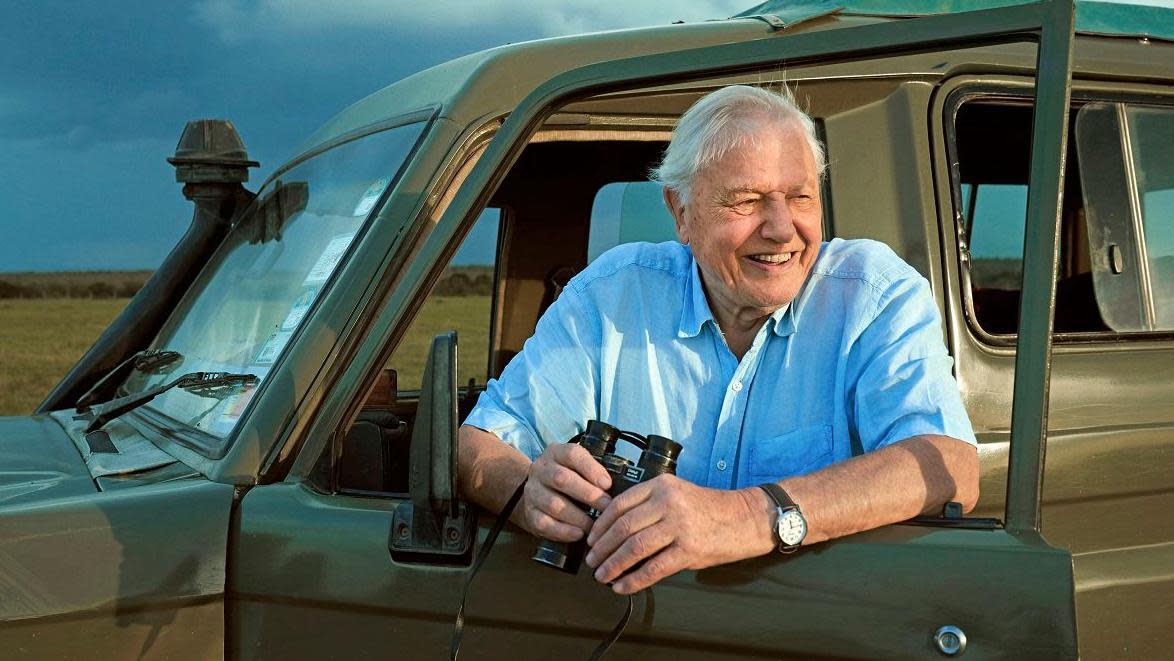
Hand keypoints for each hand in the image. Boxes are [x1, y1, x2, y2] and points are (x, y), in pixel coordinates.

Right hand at [520, 442, 612, 541]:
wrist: (536, 492)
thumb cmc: (566, 479)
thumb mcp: (576, 466)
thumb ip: (593, 471)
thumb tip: (618, 487)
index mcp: (556, 453)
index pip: (572, 455)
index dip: (591, 469)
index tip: (607, 484)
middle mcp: (541, 470)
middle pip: (562, 479)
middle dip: (588, 495)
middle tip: (607, 507)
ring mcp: (532, 492)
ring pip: (553, 504)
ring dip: (578, 517)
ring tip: (595, 525)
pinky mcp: (529, 513)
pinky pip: (544, 523)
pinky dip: (563, 530)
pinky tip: (578, 534)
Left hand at [584, 475, 761, 593]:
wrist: (746, 518)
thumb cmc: (710, 508)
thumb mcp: (677, 494)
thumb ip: (649, 505)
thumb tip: (615, 530)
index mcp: (661, 486)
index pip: (619, 505)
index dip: (600, 525)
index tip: (591, 538)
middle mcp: (668, 503)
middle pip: (623, 528)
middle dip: (602, 548)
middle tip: (592, 561)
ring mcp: (679, 526)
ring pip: (634, 548)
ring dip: (613, 565)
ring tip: (602, 576)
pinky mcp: (689, 550)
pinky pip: (653, 568)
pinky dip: (634, 580)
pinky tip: (623, 587)